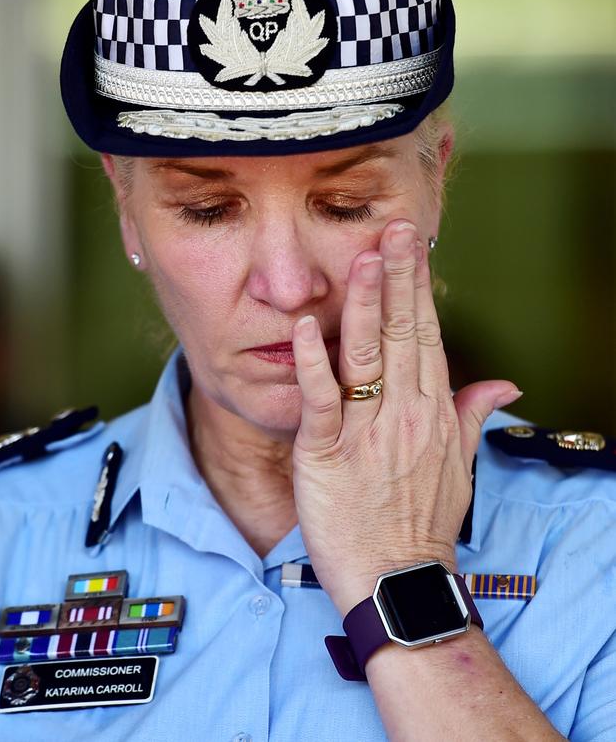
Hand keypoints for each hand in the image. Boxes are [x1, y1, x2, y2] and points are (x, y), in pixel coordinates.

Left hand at [291, 219, 521, 616]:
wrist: (397, 579)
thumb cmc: (423, 520)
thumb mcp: (459, 464)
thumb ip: (473, 413)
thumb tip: (503, 382)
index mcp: (432, 411)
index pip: (426, 336)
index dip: (417, 289)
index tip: (413, 247)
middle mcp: (404, 413)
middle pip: (400, 334)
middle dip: (396, 278)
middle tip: (394, 228)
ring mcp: (365, 433)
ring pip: (364, 357)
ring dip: (362, 305)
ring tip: (361, 258)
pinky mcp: (326, 455)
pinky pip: (320, 403)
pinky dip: (312, 365)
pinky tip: (304, 328)